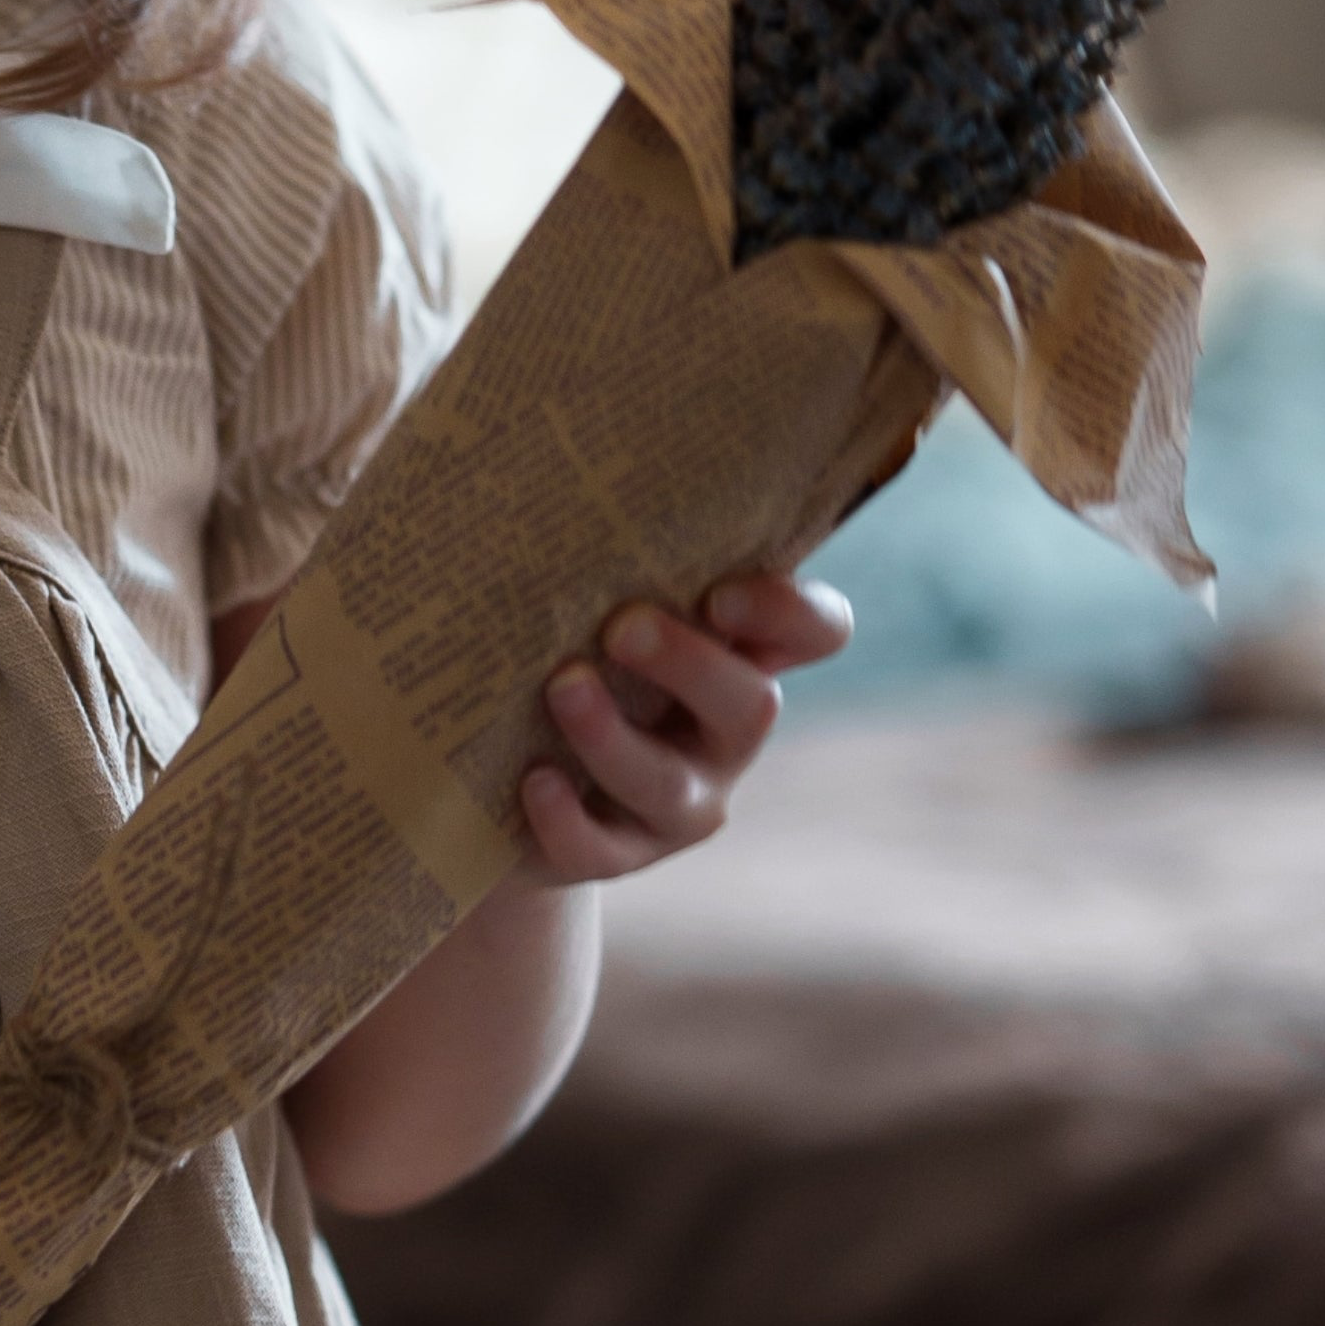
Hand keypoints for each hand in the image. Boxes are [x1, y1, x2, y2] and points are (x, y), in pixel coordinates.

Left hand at [517, 573, 851, 884]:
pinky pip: (602, 848)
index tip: (720, 594)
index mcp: (737, 654)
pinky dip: (566, 816)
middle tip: (620, 627)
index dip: (787, 613)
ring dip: (612, 736)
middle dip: (688, 665)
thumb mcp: (598, 607)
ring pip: (668, 783)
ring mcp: (680, 801)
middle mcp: (724, 731)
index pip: (816, 630)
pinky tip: (535, 780)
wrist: (508, 772)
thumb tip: (561, 472)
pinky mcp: (619, 852)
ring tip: (560, 687)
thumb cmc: (568, 654)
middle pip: (750, 705)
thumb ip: (616, 563)